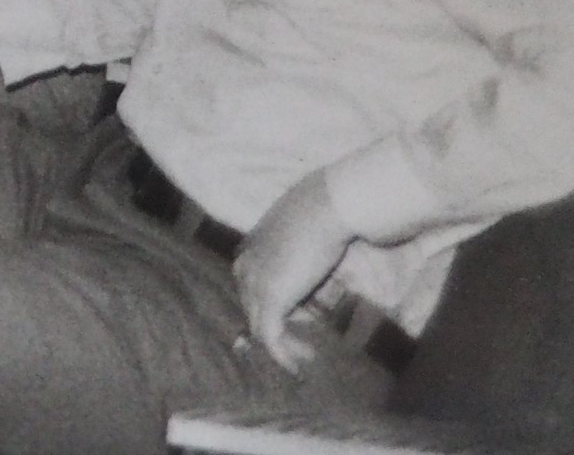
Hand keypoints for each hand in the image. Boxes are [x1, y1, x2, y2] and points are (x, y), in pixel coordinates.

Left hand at [233, 169, 354, 371]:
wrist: (328, 206)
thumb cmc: (326, 215)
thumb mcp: (309, 240)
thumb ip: (305, 263)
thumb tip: (316, 290)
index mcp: (252, 248)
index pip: (254, 286)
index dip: (278, 305)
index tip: (304, 316)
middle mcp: (246, 265)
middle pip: (255, 306)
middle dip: (282, 324)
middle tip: (308, 341)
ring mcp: (254, 282)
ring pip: (261, 324)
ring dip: (284, 345)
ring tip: (308, 356)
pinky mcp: (269, 298)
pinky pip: (270, 336)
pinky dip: (282, 354)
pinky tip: (298, 366)